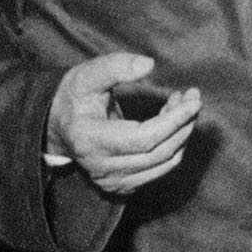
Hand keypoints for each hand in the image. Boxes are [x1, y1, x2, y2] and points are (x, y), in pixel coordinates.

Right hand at [46, 53, 200, 193]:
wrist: (57, 127)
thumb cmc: (75, 98)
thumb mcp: (87, 75)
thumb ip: (115, 66)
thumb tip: (149, 64)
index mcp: (90, 141)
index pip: (144, 139)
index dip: (174, 120)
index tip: (194, 100)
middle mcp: (101, 168)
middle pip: (159, 152)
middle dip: (184, 123)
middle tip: (192, 97)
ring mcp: (112, 182)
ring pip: (165, 162)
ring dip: (182, 133)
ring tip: (181, 104)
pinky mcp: (123, 186)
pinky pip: (161, 168)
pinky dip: (173, 144)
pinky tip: (169, 121)